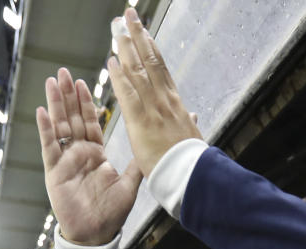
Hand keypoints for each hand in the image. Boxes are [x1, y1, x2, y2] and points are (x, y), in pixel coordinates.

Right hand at [36, 68, 141, 245]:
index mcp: (96, 155)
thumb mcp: (131, 182)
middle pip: (72, 118)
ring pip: (59, 127)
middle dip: (68, 95)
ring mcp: (65, 162)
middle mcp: (79, 154)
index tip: (84, 81)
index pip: (90, 122)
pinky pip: (50, 147)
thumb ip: (137, 161)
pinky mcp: (54, 172)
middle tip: (63, 72)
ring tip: (52, 82)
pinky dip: (46, 129)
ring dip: (56, 104)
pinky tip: (42, 111)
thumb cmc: (112, 213)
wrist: (97, 235)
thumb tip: (156, 143)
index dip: (86, 102)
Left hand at [108, 8, 202, 177]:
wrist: (191, 175)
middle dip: (138, 36)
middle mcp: (165, 99)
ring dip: (127, 47)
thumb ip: (187, 123)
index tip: (144, 32)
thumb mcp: (190, 138)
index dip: (151, 48)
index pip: (160, 69)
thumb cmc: (189, 162)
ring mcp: (154, 107)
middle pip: (149, 61)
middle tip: (128, 16)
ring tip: (118, 26)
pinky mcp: (142, 121)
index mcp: (175, 103)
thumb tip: (193, 116)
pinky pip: (128, 94)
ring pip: (139, 70)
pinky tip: (112, 61)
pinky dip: (120, 76)